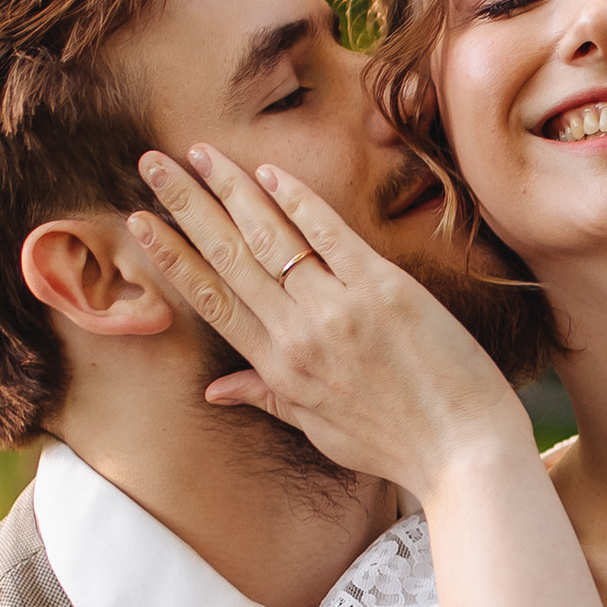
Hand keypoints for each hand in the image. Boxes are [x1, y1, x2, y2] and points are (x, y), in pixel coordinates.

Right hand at [128, 148, 533, 499]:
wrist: (465, 453)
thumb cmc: (397, 445)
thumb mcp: (321, 430)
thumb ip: (267, 398)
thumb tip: (215, 390)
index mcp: (280, 368)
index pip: (211, 299)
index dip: (172, 256)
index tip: (141, 221)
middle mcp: (299, 334)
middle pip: (228, 256)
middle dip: (185, 205)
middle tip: (152, 162)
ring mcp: (340, 308)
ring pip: (270, 237)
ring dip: (230, 188)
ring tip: (199, 153)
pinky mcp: (384, 289)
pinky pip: (329, 234)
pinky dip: (297, 201)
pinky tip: (268, 172)